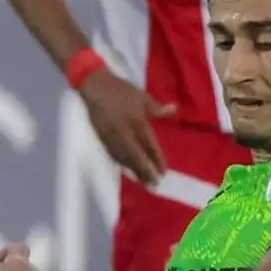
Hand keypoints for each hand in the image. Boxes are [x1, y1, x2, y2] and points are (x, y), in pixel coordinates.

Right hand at [79, 69, 174, 185]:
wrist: (94, 86)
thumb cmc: (121, 91)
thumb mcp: (142, 96)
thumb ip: (158, 108)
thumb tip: (175, 110)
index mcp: (136, 122)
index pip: (149, 145)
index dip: (157, 160)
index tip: (163, 172)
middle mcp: (124, 133)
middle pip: (136, 157)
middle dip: (145, 171)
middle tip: (154, 184)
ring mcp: (111, 137)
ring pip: (124, 159)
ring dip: (134, 171)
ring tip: (143, 181)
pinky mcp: (102, 138)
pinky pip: (113, 155)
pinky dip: (122, 164)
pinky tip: (127, 169)